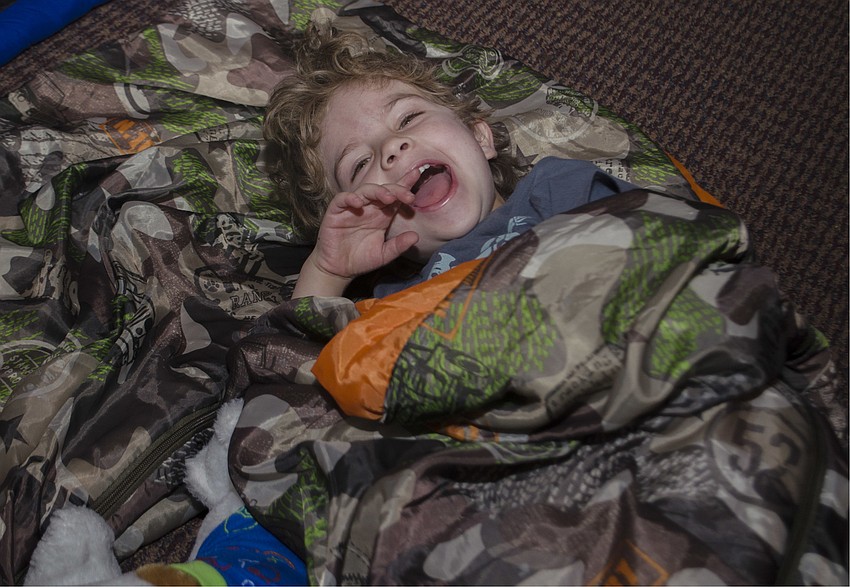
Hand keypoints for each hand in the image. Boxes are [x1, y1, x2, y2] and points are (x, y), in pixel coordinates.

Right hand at [292, 183, 418, 297]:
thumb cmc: (360, 260)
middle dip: (397, 190)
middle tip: (408, 196)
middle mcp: (369, 208)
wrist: (338, 270)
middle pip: (384, 191)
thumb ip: (398, 246)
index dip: (405, 186)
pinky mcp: (336, 212)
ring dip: (378, 192)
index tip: (417, 177)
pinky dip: (350, 198)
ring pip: (365, 191)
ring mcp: (352, 208)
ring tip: (389, 198)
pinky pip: (342, 199)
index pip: (395, 197)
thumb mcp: (383, 255)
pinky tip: (358, 203)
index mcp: (382, 215)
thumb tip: (416, 236)